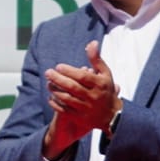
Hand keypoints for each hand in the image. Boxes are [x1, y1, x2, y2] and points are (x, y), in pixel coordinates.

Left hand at [42, 40, 119, 156]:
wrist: (111, 115)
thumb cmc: (106, 89)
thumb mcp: (105, 74)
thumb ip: (97, 59)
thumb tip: (92, 43)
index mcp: (100, 85)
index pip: (83, 77)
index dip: (69, 71)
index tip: (58, 66)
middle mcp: (94, 97)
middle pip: (73, 87)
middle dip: (58, 79)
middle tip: (48, 72)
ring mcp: (87, 108)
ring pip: (67, 99)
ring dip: (55, 91)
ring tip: (48, 83)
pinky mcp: (80, 117)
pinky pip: (64, 111)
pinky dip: (56, 103)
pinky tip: (51, 96)